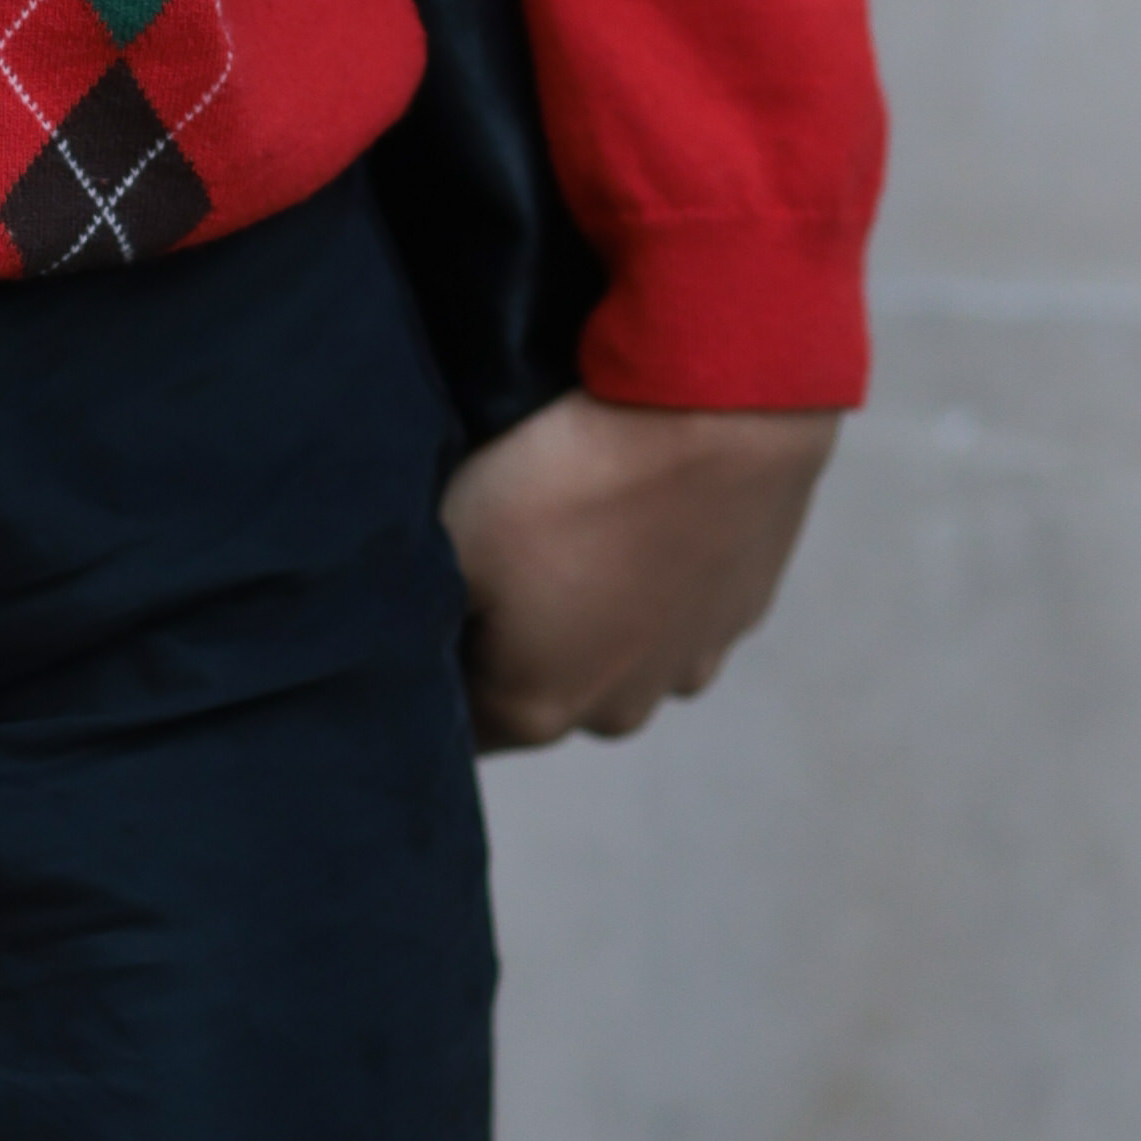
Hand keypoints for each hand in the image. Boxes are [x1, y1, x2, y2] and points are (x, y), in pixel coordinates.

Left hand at [439, 396, 837, 754]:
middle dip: (513, 638)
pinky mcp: (741, 613)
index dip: (435, 665)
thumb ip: (414, 604)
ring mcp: (687, 666)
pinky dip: (658, 574)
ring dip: (593, 608)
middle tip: (505, 550)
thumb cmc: (565, 477)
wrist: (716, 416)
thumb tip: (400, 633)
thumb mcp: (448, 535)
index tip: (429, 606)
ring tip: (584, 522)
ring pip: (614, 651)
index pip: (454, 723)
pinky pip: (678, 609)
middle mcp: (614, 711)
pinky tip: (645, 511)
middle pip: (538, 689)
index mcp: (531, 711)